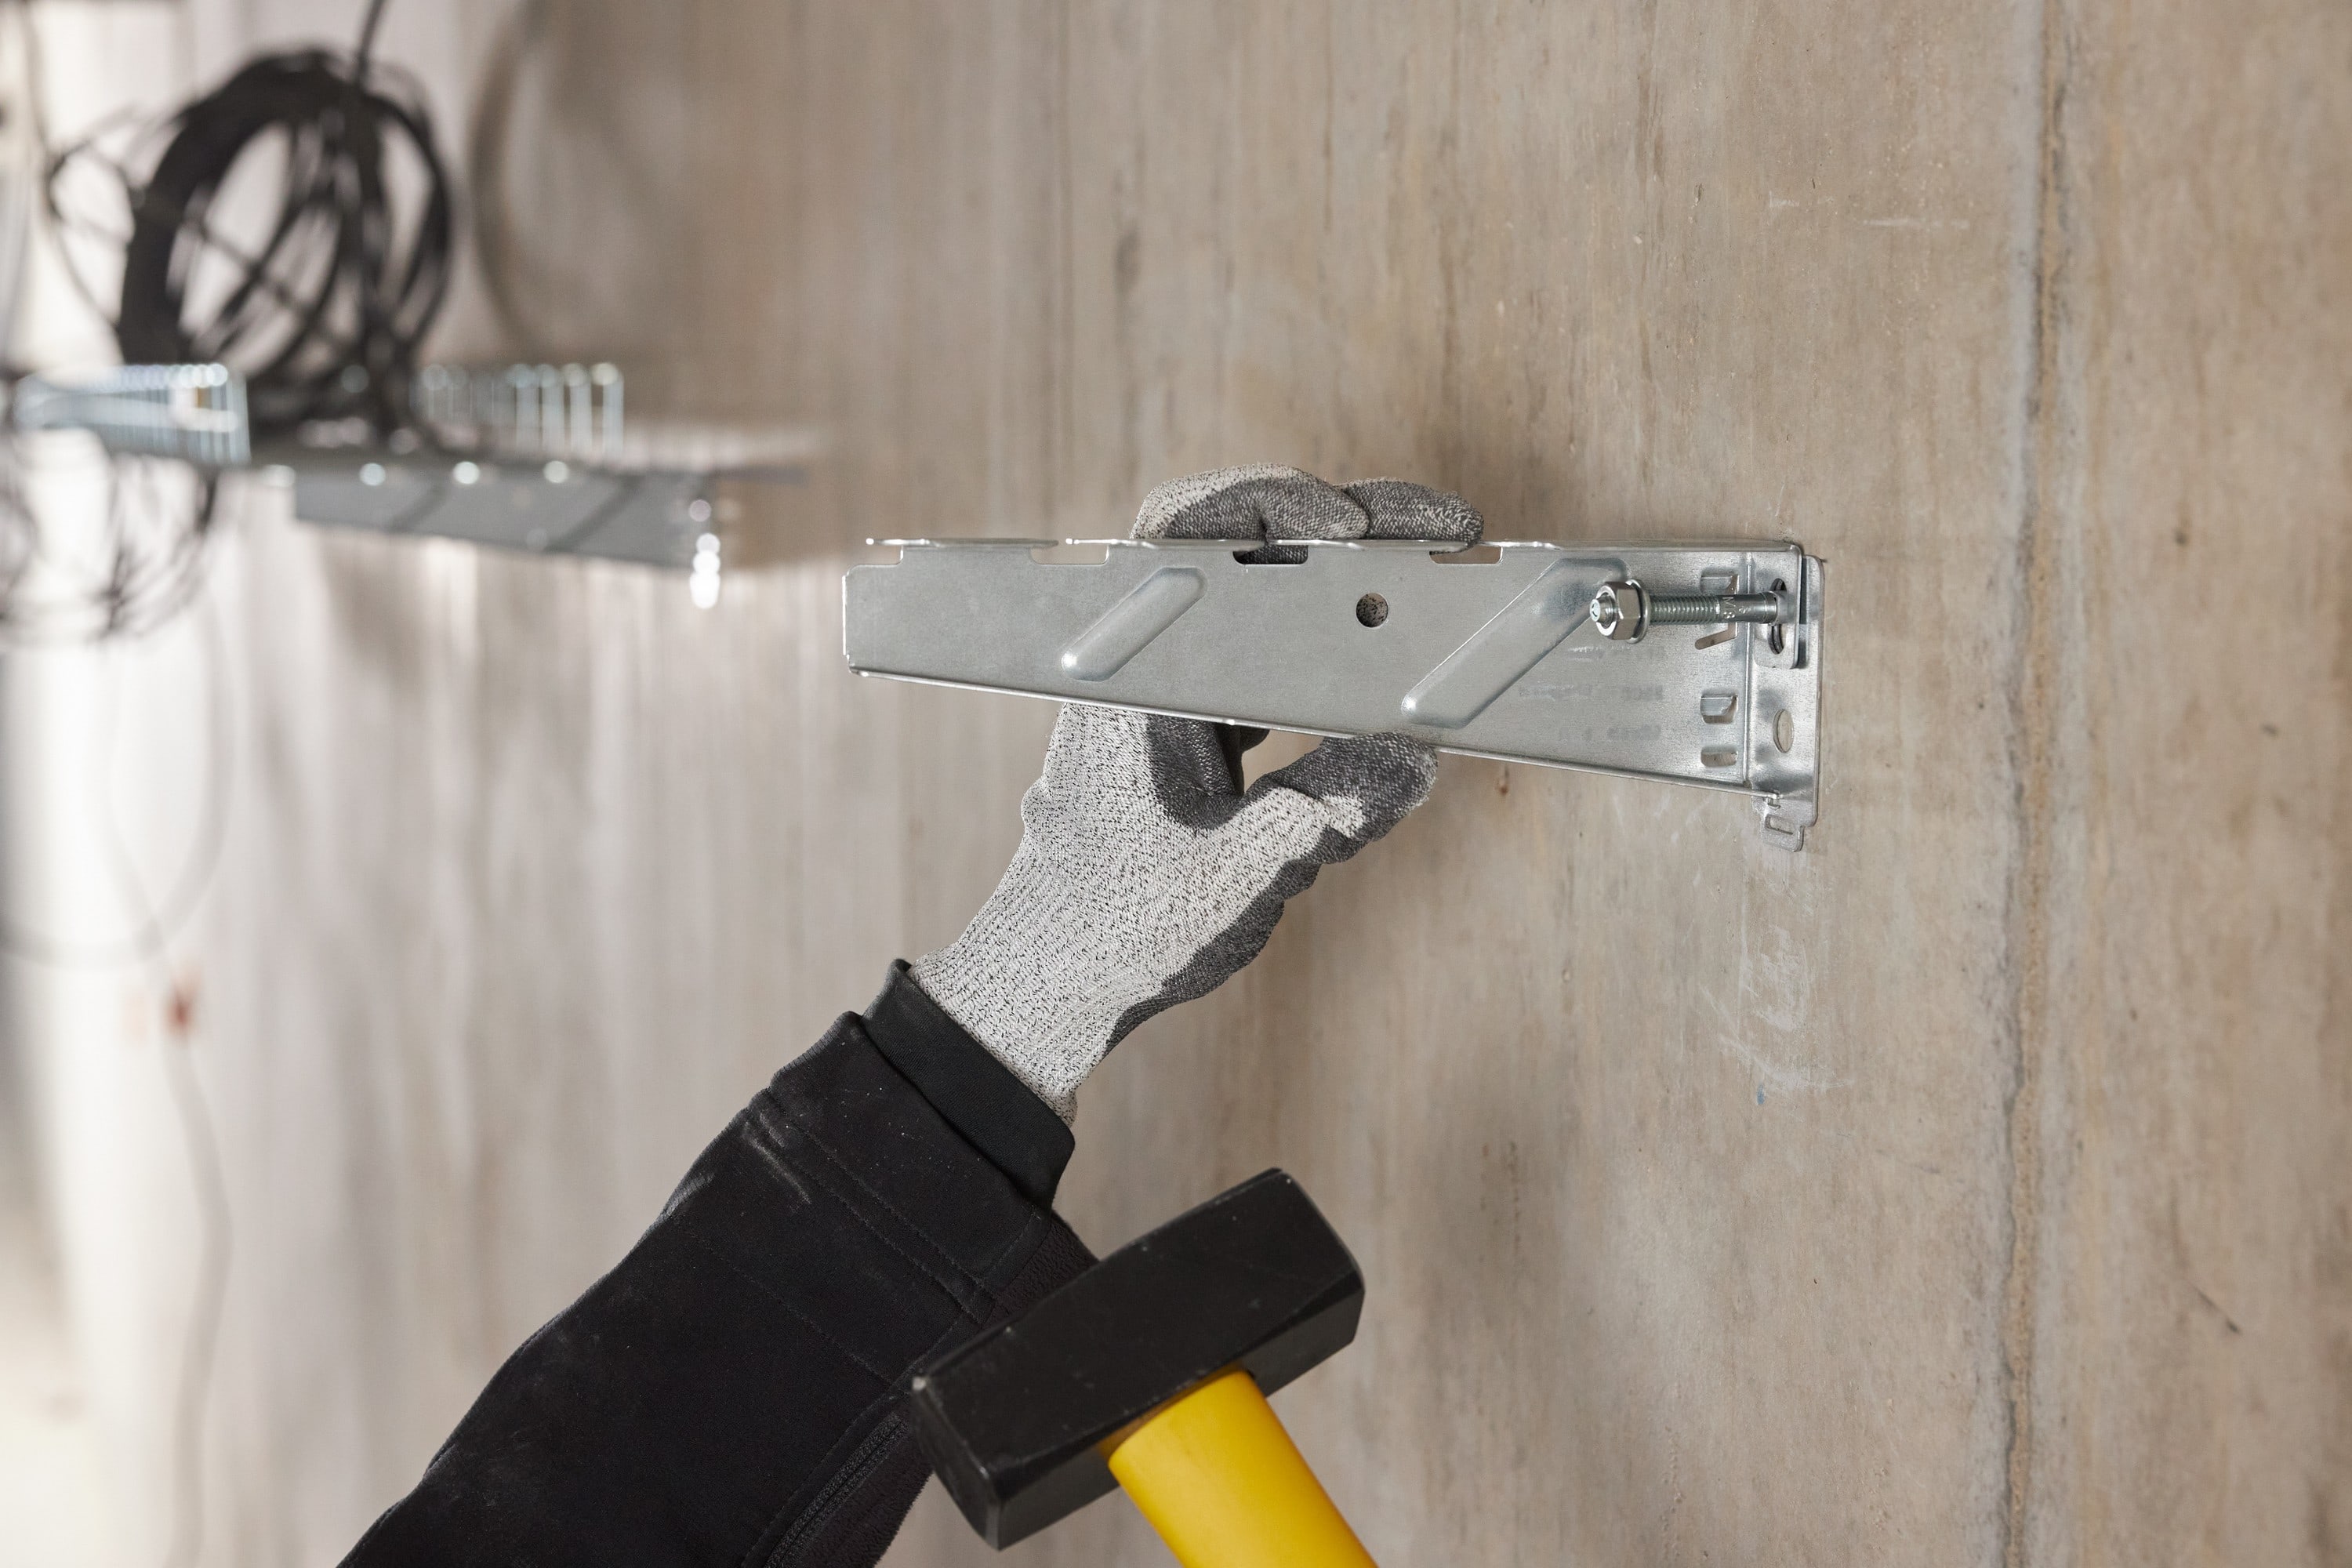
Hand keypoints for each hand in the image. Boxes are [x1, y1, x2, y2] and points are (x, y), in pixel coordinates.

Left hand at [909, 467, 1477, 1120]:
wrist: (1054, 981)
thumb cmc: (1117, 930)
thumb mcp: (1235, 876)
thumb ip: (1326, 811)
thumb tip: (1416, 758)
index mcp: (1130, 676)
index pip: (1187, 531)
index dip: (1273, 501)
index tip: (1351, 525)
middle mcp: (1144, 664)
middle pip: (1244, 548)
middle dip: (1349, 530)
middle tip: (1443, 534)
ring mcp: (1168, 689)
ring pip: (1261, 598)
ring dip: (1345, 586)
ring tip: (1434, 581)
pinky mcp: (1195, 723)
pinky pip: (1266, 654)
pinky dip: (1329, 646)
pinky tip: (1390, 667)